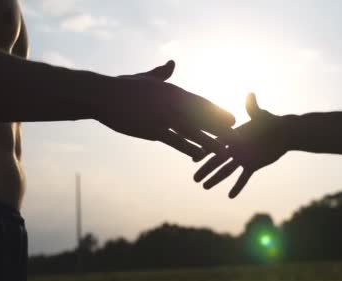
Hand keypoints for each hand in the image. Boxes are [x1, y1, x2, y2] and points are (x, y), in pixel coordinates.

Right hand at [99, 60, 234, 160]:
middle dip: (221, 127)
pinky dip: (187, 147)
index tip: (233, 119)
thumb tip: (172, 63)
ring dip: (210, 140)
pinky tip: (198, 155)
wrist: (103, 95)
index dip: (218, 112)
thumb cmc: (124, 86)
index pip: (201, 103)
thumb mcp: (146, 78)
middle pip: (202, 117)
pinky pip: (174, 140)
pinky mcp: (151, 129)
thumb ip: (162, 73)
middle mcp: (172, 103)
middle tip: (239, 137)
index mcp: (172, 91)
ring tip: (225, 150)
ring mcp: (162, 117)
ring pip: (192, 130)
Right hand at [194, 93, 287, 197]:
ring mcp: (243, 157)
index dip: (205, 152)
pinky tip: (230, 196)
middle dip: (206, 170)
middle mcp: (235, 148)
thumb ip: (253, 107)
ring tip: (205, 187)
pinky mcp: (252, 165)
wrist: (285, 133)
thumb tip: (250, 94)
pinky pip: (243, 178)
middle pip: (217, 161)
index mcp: (234, 136)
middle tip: (194, 179)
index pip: (216, 145)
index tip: (193, 159)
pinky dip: (238, 187)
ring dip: (216, 179)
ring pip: (226, 171)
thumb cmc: (272, 122)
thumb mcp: (261, 115)